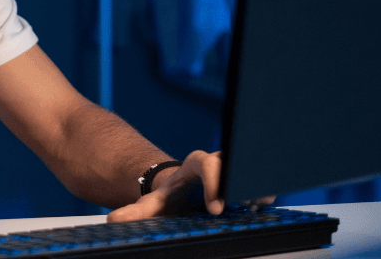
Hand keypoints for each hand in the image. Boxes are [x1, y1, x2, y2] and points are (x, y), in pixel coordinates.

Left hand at [106, 150, 274, 221]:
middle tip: (247, 202)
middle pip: (235, 160)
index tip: (215, 208)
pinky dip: (266, 189)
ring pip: (250, 168)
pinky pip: (260, 180)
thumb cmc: (170, 199)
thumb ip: (136, 212)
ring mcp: (234, 173)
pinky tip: (265, 205)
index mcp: (195, 166)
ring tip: (260, 204)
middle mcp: (218, 164)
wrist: (182, 194)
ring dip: (259, 185)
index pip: (206, 164)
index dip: (213, 181)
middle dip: (242, 179)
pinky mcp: (246, 184)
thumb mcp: (153, 205)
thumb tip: (114, 220)